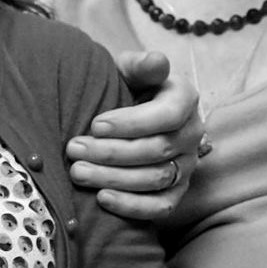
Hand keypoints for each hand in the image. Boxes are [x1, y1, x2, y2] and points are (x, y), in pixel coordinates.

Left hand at [66, 50, 202, 220]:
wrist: (124, 112)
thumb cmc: (124, 86)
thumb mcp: (128, 69)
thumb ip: (140, 65)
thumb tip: (156, 61)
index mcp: (184, 98)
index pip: (168, 115)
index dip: (131, 123)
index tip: (95, 124)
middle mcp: (192, 133)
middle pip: (157, 150)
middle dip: (112, 152)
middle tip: (74, 149)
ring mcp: (188, 165)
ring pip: (155, 179)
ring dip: (114, 178)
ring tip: (78, 172)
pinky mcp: (177, 191)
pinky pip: (161, 206)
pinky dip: (132, 206)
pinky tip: (102, 198)